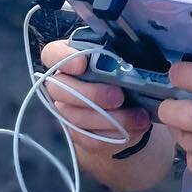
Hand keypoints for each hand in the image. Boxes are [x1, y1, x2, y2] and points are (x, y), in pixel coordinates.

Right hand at [40, 39, 152, 154]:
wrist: (130, 106)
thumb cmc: (125, 74)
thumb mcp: (126, 60)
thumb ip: (121, 56)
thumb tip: (130, 53)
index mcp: (70, 58)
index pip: (52, 54)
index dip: (63, 58)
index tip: (82, 64)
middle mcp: (62, 84)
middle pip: (59, 89)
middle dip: (91, 94)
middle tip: (119, 96)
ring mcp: (67, 111)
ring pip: (76, 118)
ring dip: (110, 119)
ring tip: (139, 116)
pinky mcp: (78, 134)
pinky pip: (90, 139)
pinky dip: (115, 136)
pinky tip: (136, 128)